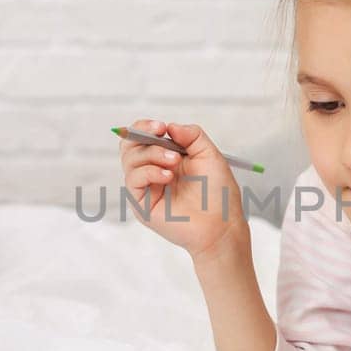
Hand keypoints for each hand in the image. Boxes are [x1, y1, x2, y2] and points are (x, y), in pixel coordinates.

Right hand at [117, 118, 245, 259]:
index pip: (143, 137)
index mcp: (166, 159)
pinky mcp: (142, 204)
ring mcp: (146, 188)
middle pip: (129, 146)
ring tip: (174, 161)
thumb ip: (191, 135)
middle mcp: (153, 172)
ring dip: (152, 154)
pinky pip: (133, 180)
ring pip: (129, 160)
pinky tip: (167, 176)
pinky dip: (149, 172)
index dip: (145, 127)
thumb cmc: (218, 194)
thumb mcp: (209, 154)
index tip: (161, 126)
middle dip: (143, 134)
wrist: (221, 224)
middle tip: (161, 133)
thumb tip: (170, 126)